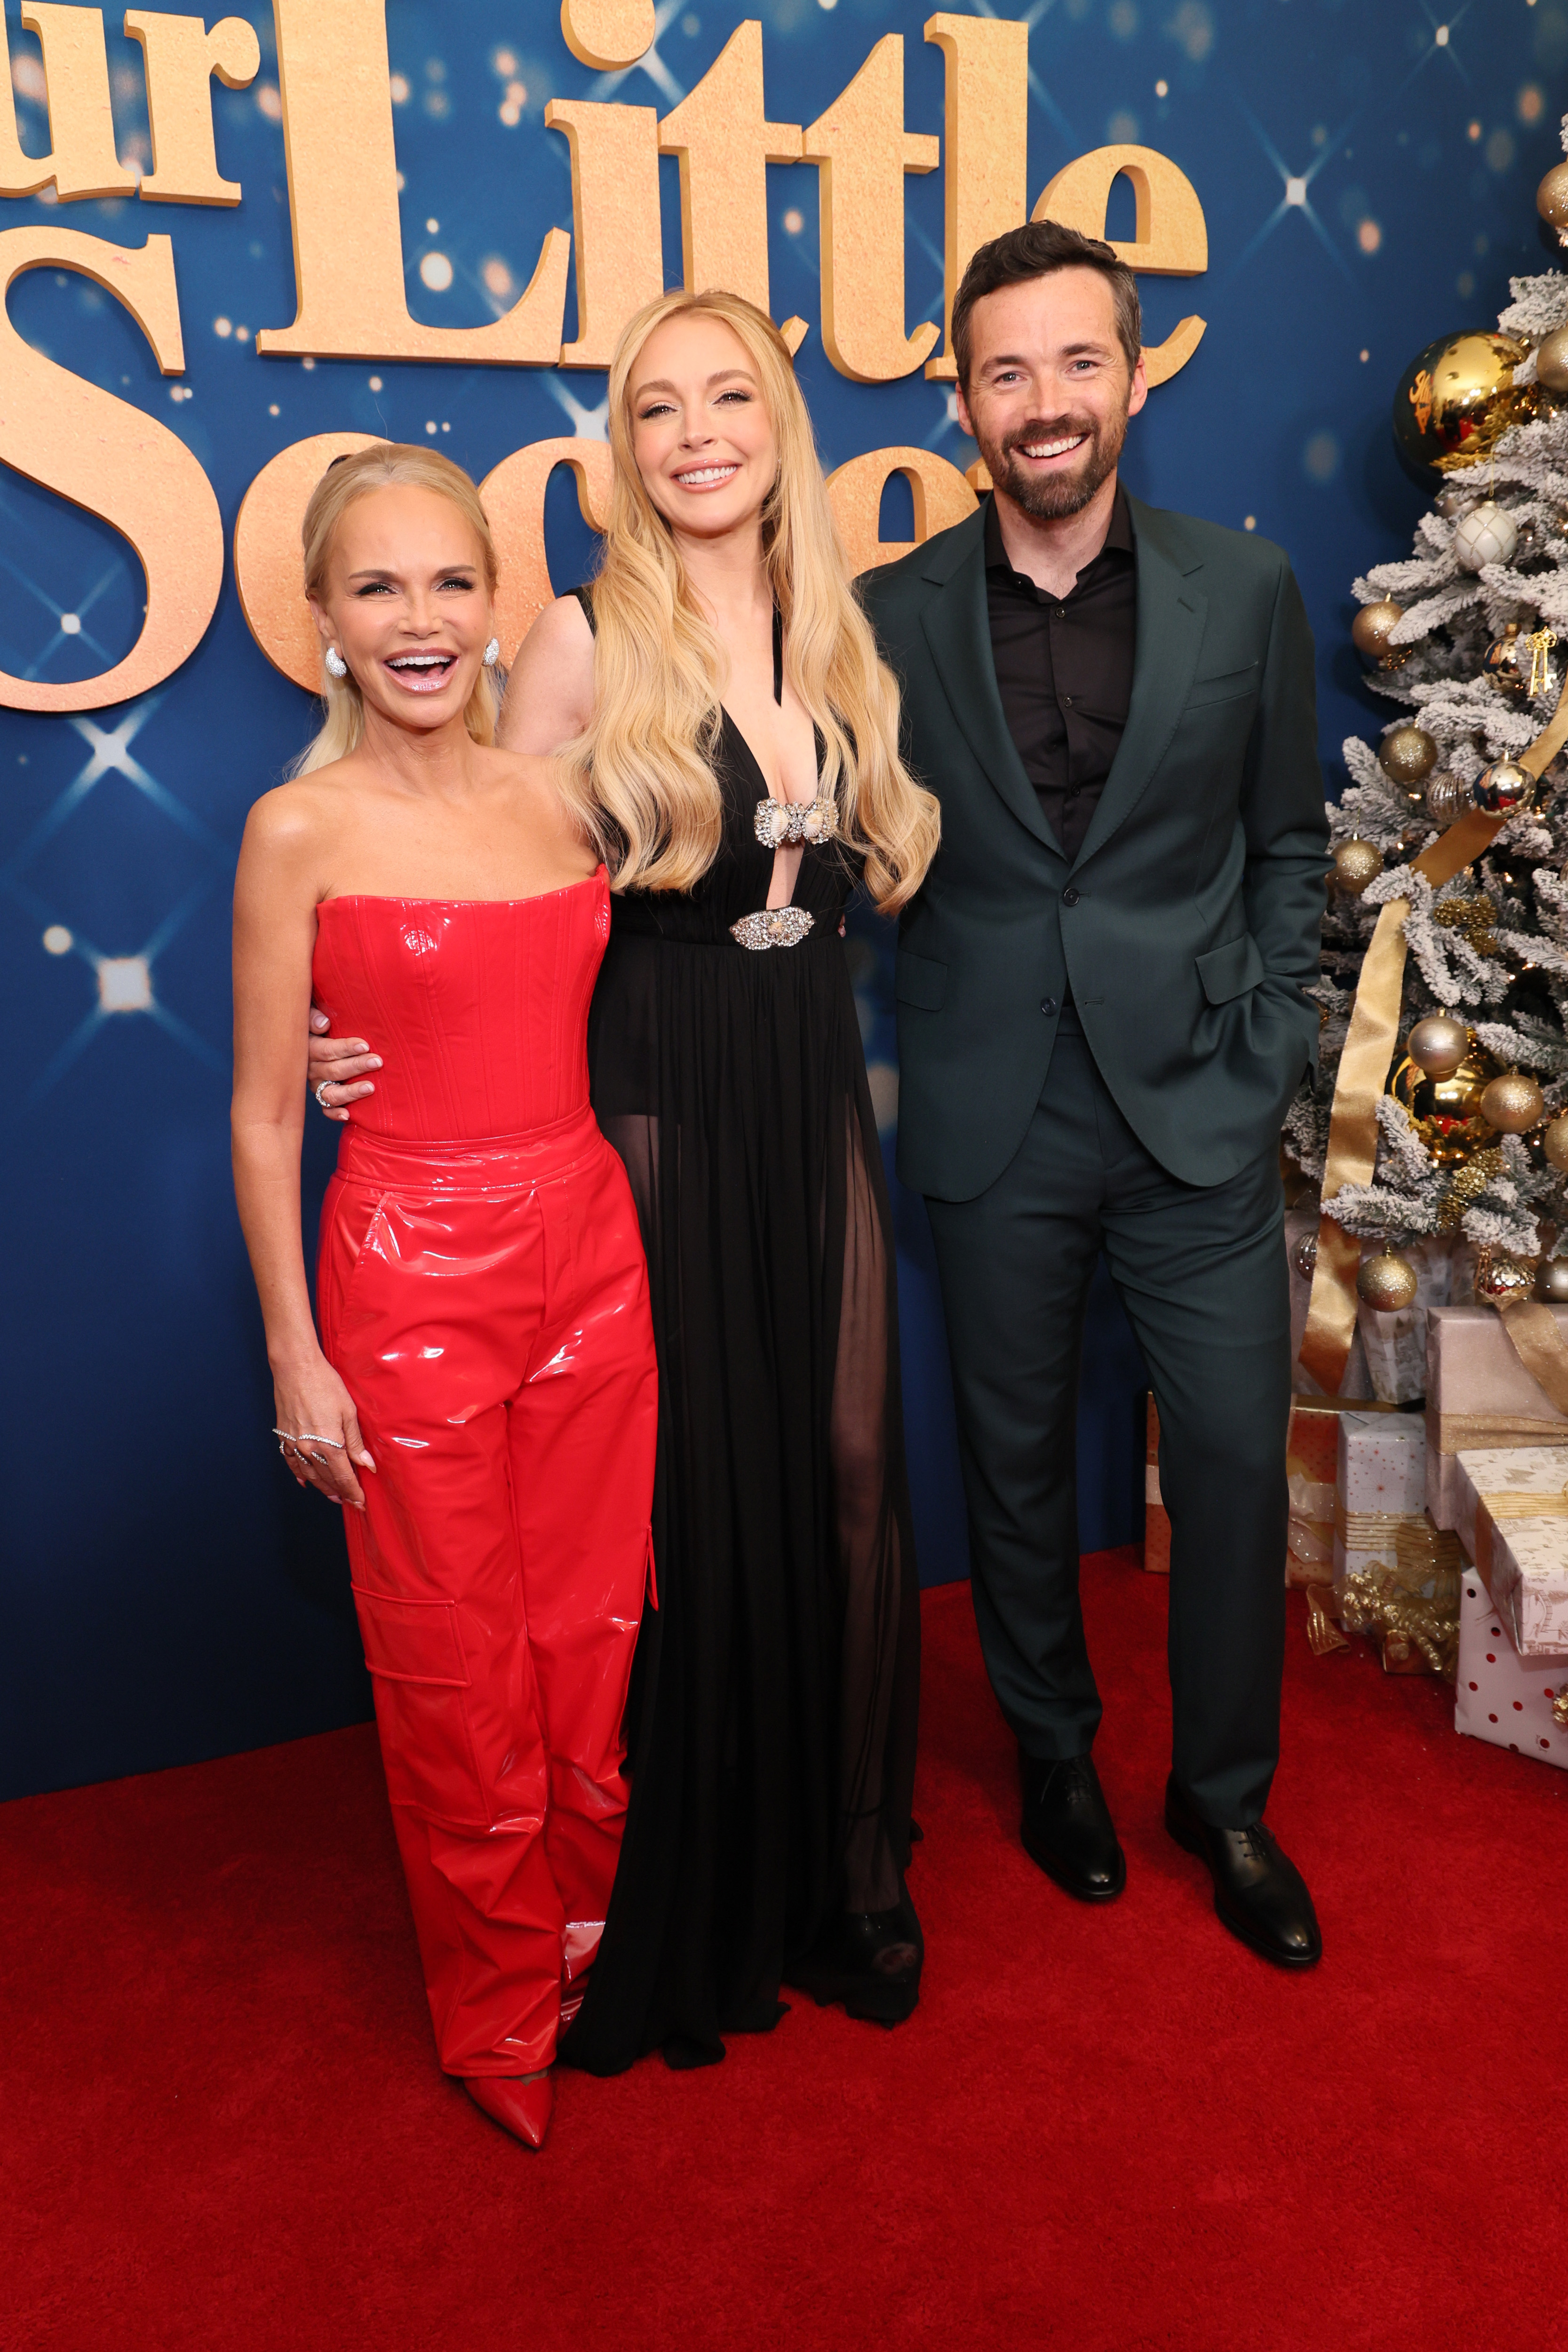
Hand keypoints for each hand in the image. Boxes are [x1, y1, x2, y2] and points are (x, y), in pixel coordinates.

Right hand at [272, 1357, 375, 1509]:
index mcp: (329, 1444)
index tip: (360, 1502)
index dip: (353, 1492)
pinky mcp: (284, 1436)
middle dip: (340, 1492)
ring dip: (322, 1487)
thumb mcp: (348, 1412)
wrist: (296, 1368)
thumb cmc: (325, 1385)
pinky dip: (300, 1474)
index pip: (344, 1477)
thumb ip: (356, 1442)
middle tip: (350, 1501)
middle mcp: (309, 1449)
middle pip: (327, 1478)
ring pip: (309, 1474)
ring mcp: (294, 1444)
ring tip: (333, 1495)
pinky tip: (306, 1481)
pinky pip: (291, 1463)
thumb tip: (366, 1465)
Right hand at [308, 1002, 380, 1122]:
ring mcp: (316, 1083)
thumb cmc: (321, 1017)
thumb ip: (314, 1012)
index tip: (364, 1044)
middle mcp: (310, 1067)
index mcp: (307, 1046)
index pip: (323, 1050)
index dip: (343, 1048)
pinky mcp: (323, 1096)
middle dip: (355, 1066)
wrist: (313, 1033)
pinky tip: (348, 1116)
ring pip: (329, 1093)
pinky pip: (326, 1109)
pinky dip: (335, 1114)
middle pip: (331, 1071)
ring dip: (350, 1092)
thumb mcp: (312, 1007)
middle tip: (377, 1062)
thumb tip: (323, 1024)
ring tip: (371, 1087)